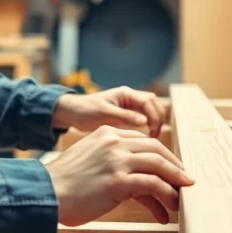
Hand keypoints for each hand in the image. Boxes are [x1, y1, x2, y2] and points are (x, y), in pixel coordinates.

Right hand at [43, 125, 193, 225]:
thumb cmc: (64, 183)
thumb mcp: (89, 161)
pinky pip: (152, 185)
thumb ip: (111, 162)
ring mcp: (117, 160)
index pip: (143, 140)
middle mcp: (114, 142)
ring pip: (159, 165)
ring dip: (175, 182)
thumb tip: (134, 182)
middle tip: (184, 180)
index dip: (161, 155)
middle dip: (174, 166)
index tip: (171, 169)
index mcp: (106, 133)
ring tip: (181, 197)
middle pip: (157, 149)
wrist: (44, 193)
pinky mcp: (118, 181)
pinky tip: (167, 210)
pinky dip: (165, 196)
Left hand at [52, 86, 166, 137]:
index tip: (152, 132)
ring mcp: (129, 106)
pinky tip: (144, 139)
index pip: (148, 102)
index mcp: (125, 93)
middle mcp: (130, 98)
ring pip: (150, 111)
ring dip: (155, 122)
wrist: (73, 113)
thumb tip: (145, 121)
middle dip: (158, 119)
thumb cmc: (86, 110)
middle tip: (154, 136)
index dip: (154, 117)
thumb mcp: (104, 114)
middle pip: (153, 104)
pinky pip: (143, 119)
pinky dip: (147, 127)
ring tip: (152, 138)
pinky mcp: (126, 115)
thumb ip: (124, 116)